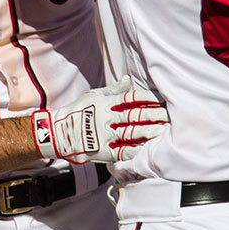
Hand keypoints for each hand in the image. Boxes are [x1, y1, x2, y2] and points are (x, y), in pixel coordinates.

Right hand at [32, 76, 168, 162]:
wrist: (57, 133)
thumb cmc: (76, 111)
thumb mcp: (93, 95)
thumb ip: (113, 90)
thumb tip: (128, 79)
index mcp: (105, 103)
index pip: (131, 98)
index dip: (149, 98)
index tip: (162, 99)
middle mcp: (107, 118)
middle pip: (136, 115)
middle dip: (155, 114)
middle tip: (171, 114)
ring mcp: (106, 134)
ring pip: (133, 133)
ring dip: (150, 132)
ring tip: (165, 130)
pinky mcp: (104, 150)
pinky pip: (124, 151)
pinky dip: (138, 150)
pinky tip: (150, 148)